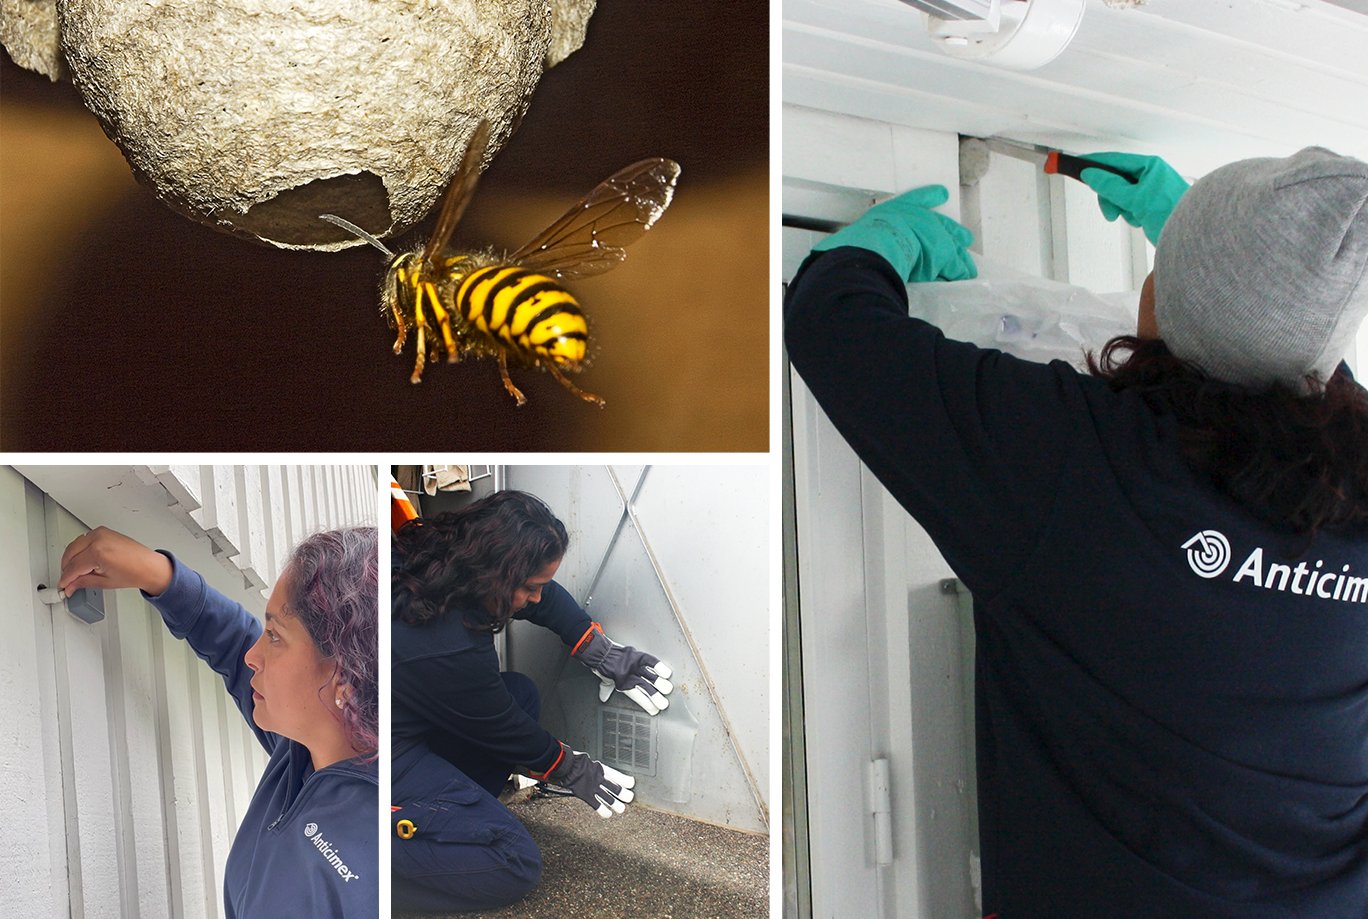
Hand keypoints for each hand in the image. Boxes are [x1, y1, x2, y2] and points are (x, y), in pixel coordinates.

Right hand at [59, 526, 172, 596]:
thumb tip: (70, 586)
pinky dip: (80, 549)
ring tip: (76, 572)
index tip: (63, 585)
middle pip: (70, 553)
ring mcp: (102, 533)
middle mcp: (99, 539)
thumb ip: (83, 582)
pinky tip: (83, 560)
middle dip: (66, 568)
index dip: (66, 578)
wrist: (149, 566)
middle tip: (68, 580)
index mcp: (98, 552)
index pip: (73, 566)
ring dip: (71, 558)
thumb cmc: (135, 573)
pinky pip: (84, 539)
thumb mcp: (104, 582)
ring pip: (75, 545)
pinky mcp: (104, 531)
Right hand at [543, 745, 634, 817]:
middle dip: (624, 794)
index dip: (625, 781)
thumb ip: (597, 768)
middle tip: (629, 798)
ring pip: (609, 798)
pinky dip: (604, 811)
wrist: (566, 764)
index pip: (617, 775)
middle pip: (616, 788)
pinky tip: (608, 814)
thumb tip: (602, 772)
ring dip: (616, 805)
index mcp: (601, 769)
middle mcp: (600, 778)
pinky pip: (597, 805)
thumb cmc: (576, 762)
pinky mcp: (586, 795)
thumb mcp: (590, 762)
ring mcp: (593, 787)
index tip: (631, 783)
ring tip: (621, 809)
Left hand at [572, 623, 673, 715]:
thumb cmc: (603, 667)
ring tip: (668, 690)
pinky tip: (666, 674)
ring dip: (661, 685)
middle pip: (647, 689)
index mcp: (624, 685)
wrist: (600, 652)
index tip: (655, 711)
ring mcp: (635, 667)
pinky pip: (651, 662)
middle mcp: (631, 677)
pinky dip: (659, 667)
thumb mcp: (605, 680)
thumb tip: (603, 698)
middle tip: (664, 704)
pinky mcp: (638, 656)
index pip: (639, 697)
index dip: (648, 705)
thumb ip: (606, 689)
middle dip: (657, 698)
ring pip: (652, 677)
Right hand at [812, 185, 976, 283]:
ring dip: (959, 257)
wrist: (876, 246)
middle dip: (953, 232)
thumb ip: (867, 241)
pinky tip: (965, 274)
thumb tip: (847, 253)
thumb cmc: (864, 240)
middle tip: (966, 236)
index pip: (916, 200)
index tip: (942, 192)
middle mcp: (918, 220)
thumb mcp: (865, 236)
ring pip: (949, 247)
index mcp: (896, 211)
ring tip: (967, 266)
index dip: (928, 196)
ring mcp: (931, 234)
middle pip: (939, 225)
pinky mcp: (942, 252)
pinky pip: (953, 264)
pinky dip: (959, 270)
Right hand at [1078, 152, 1189, 245]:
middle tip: (1111, 209)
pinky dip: (1130, 213)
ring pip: (1121, 194)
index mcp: (1149, 166)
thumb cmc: (1174, 213)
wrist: (1192, 235)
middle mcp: (1151, 174)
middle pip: (1116, 180)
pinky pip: (1130, 204)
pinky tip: (1140, 219)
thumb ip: (1110, 186)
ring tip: (1132, 216)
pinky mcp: (1151, 203)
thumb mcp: (1135, 198)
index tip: (1080, 164)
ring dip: (1121, 207)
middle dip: (1111, 196)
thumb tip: (1092, 175)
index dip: (1096, 163)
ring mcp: (1151, 189)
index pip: (1115, 160)